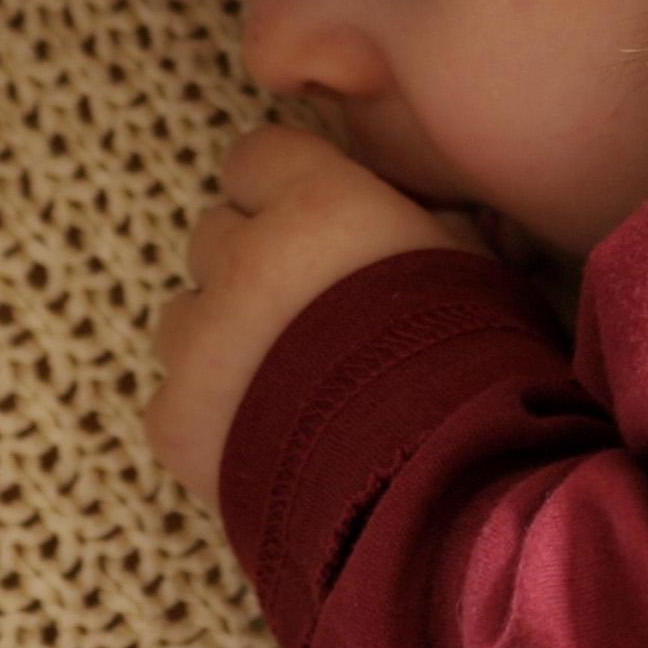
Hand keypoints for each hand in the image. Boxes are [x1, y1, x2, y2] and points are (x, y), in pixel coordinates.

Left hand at [145, 124, 481, 501]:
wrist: (442, 490)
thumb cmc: (475, 369)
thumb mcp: (471, 269)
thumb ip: (423, 224)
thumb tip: (424, 212)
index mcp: (318, 205)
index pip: (255, 157)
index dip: (282, 191)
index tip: (311, 228)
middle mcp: (245, 260)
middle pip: (214, 236)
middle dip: (252, 267)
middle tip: (309, 319)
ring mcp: (203, 344)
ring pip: (183, 318)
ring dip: (222, 341)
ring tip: (288, 389)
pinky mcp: (178, 423)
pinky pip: (172, 401)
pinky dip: (208, 420)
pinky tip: (270, 442)